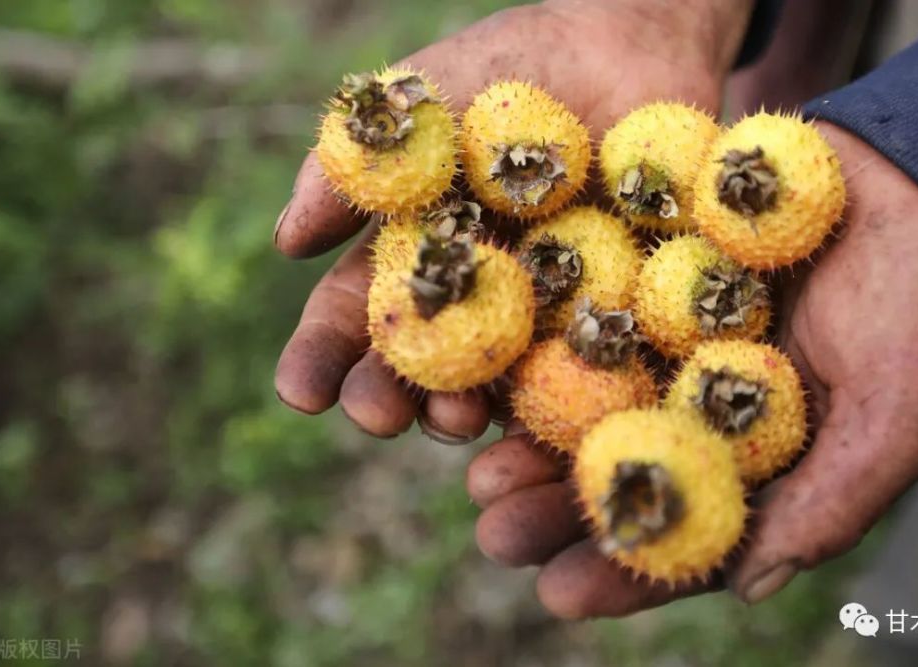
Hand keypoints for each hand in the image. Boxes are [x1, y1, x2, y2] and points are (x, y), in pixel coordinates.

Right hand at [274, 0, 752, 439]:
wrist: (631, 43)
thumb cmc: (514, 67)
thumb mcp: (422, 101)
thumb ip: (356, 165)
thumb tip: (286, 243)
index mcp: (416, 254)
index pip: (357, 313)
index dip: (323, 356)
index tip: (300, 392)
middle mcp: (471, 298)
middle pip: (420, 364)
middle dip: (388, 397)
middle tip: (374, 417)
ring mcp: (540, 318)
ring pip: (495, 387)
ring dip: (468, 413)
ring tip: (456, 417)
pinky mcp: (611, 324)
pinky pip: (586, 379)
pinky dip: (561, 413)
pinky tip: (534, 435)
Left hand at [467, 123, 917, 617]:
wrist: (915, 178)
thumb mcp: (899, 410)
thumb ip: (831, 499)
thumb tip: (750, 586)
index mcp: (755, 460)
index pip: (682, 531)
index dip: (623, 570)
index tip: (561, 594)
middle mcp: (697, 409)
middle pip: (616, 473)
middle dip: (553, 511)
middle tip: (496, 537)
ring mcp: (663, 344)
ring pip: (585, 403)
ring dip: (529, 440)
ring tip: (476, 472)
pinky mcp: (641, 276)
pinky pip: (579, 314)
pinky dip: (536, 343)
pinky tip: (491, 374)